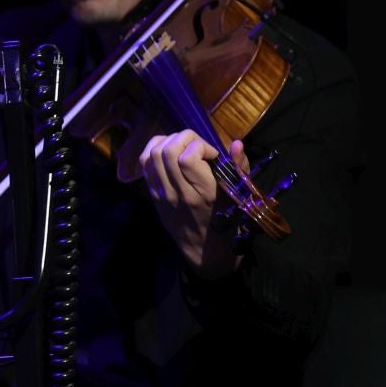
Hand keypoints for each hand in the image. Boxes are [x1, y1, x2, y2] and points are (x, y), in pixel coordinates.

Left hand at [139, 130, 248, 276]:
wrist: (204, 248)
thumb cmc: (228, 220)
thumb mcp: (240, 196)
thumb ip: (240, 168)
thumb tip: (236, 143)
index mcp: (204, 193)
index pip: (188, 158)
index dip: (200, 145)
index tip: (212, 154)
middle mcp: (179, 193)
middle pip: (167, 151)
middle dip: (183, 138)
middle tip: (197, 145)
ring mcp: (162, 194)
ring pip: (152, 155)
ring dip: (168, 141)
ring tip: (183, 145)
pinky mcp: (153, 194)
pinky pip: (144, 164)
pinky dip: (153, 149)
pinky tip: (168, 150)